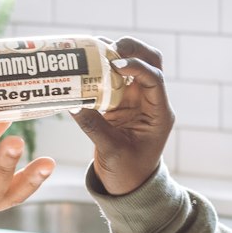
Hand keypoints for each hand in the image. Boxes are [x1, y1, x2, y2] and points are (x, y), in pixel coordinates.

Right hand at [71, 36, 173, 194]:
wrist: (128, 185)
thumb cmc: (127, 173)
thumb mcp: (110, 151)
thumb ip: (93, 126)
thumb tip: (72, 102)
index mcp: (159, 114)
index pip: (155, 79)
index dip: (137, 67)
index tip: (116, 65)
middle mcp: (151, 101)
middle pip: (151, 61)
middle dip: (132, 49)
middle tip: (108, 47)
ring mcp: (137, 99)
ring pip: (133, 63)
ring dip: (115, 54)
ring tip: (91, 49)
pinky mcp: (120, 101)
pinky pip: (113, 76)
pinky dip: (100, 67)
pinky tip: (83, 62)